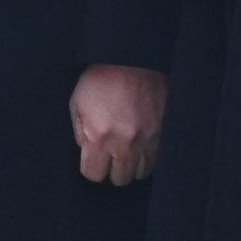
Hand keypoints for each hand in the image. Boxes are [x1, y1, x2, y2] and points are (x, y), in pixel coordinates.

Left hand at [72, 62, 164, 185]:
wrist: (134, 61)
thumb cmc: (101, 79)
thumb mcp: (77, 103)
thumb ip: (80, 132)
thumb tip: (87, 150)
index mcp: (100, 136)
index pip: (94, 174)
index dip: (91, 168)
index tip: (92, 158)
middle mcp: (125, 143)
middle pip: (119, 179)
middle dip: (111, 169)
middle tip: (109, 155)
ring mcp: (147, 140)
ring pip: (140, 173)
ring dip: (131, 165)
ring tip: (125, 150)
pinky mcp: (162, 134)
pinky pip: (156, 160)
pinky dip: (146, 157)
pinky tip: (138, 145)